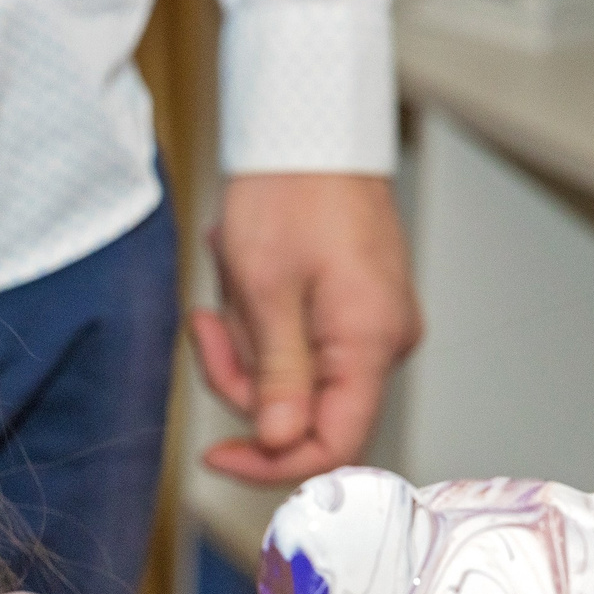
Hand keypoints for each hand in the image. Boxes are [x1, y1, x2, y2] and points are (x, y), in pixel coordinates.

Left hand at [192, 172, 421, 484]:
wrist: (311, 130)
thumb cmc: (292, 193)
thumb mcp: (266, 293)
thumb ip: (278, 378)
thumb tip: (279, 444)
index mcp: (371, 342)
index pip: (334, 445)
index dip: (272, 463)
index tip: (218, 456)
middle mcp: (383, 343)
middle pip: (305, 412)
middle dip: (245, 380)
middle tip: (210, 326)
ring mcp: (371, 327)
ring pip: (295, 379)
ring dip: (248, 346)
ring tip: (230, 287)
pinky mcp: (354, 312)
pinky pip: (301, 346)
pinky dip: (263, 327)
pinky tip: (246, 284)